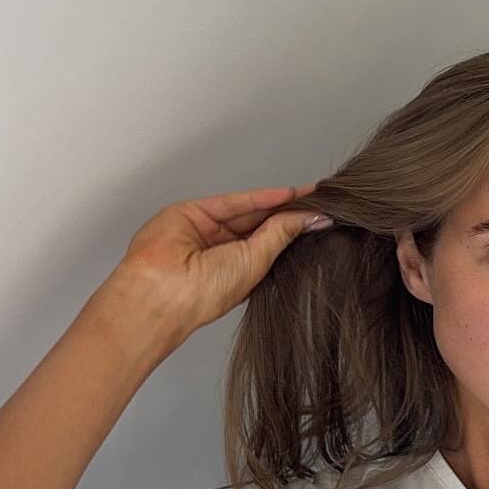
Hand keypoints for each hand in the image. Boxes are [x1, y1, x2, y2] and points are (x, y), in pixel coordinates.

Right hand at [111, 183, 331, 340]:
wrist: (163, 289)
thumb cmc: (202, 294)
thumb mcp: (255, 262)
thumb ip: (281, 235)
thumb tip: (311, 220)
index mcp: (238, 273)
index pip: (272, 246)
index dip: (296, 231)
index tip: (324, 220)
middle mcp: (223, 252)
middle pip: (263, 225)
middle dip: (292, 214)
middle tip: (325, 203)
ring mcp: (208, 232)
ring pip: (249, 211)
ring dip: (280, 203)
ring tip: (313, 197)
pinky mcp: (194, 212)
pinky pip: (233, 201)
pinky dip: (261, 197)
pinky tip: (287, 194)